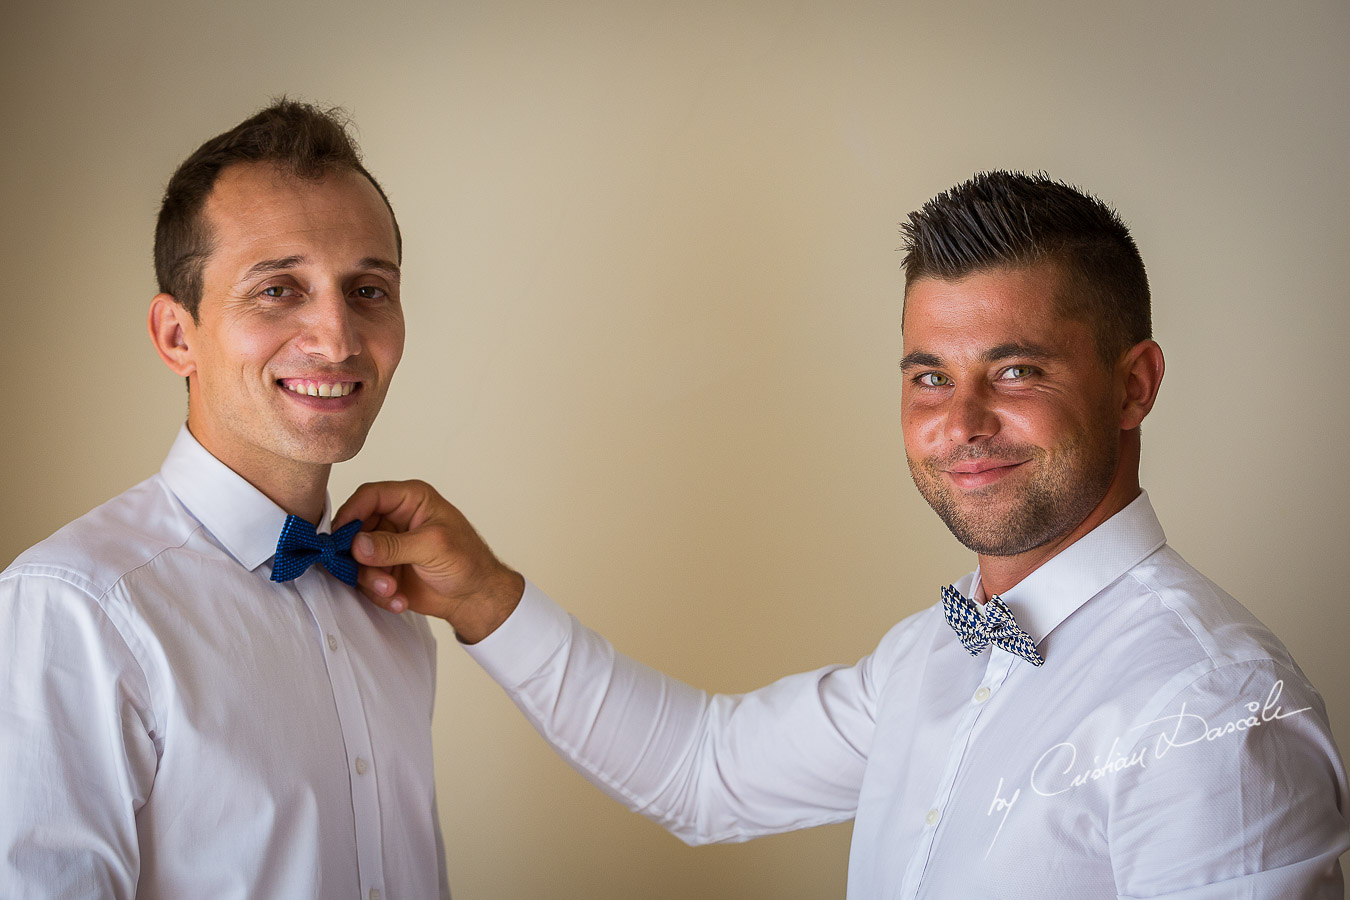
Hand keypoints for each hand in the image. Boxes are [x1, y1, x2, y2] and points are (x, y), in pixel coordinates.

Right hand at [335, 480, 524, 643]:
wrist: (475, 597)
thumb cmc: (467, 561)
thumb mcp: (433, 546)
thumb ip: (393, 546)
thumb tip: (357, 545)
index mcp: (410, 500)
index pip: (370, 496)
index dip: (351, 512)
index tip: (339, 535)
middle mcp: (394, 519)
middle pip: (355, 529)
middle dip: (359, 556)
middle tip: (372, 574)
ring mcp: (387, 546)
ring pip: (355, 558)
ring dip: (370, 578)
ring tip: (392, 591)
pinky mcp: (383, 570)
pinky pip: (364, 579)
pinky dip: (378, 593)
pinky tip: (399, 600)